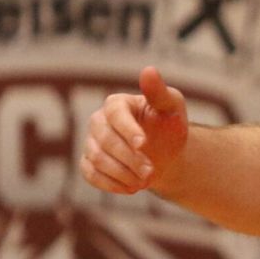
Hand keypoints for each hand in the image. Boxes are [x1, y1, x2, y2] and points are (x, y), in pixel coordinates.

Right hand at [80, 66, 189, 193]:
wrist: (166, 153)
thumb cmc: (168, 125)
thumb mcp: (171, 108)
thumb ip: (160, 92)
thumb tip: (149, 70)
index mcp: (117, 103)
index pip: (115, 114)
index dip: (128, 130)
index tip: (143, 144)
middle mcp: (98, 121)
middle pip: (105, 140)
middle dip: (129, 158)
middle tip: (151, 171)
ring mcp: (91, 142)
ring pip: (96, 159)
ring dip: (122, 174)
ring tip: (145, 181)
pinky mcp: (88, 163)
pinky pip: (90, 174)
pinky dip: (111, 184)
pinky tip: (131, 188)